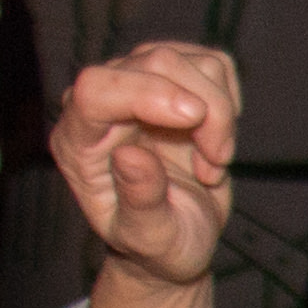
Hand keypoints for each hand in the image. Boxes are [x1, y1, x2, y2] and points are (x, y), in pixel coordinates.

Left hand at [56, 40, 235, 288]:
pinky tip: (214, 139)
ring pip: (192, 62)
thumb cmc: (158, 245)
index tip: (195, 118)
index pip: (96, 90)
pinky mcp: (174, 79)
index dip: (146, 92)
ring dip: (220, 113)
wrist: (180, 238)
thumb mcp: (150, 238)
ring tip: (212, 160)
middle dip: (204, 110)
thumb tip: (129, 154)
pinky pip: (214, 65)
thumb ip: (139, 200)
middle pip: (154, 63)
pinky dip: (229, 103)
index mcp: (78, 141)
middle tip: (216, 162)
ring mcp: (137, 84)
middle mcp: (101, 104)